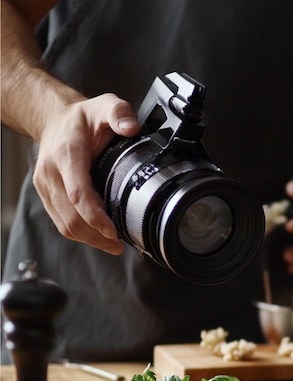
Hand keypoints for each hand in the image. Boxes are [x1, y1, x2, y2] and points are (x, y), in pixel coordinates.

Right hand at [33, 94, 140, 253]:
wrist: (55, 120)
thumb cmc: (83, 118)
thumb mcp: (104, 106)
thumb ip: (119, 113)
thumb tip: (131, 127)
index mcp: (67, 154)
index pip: (78, 193)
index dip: (94, 216)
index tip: (112, 231)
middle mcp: (51, 173)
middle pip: (71, 216)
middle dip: (95, 236)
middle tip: (118, 245)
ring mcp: (46, 186)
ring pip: (64, 223)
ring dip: (89, 239)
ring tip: (112, 246)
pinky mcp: (46, 194)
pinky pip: (60, 221)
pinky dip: (80, 233)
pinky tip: (98, 237)